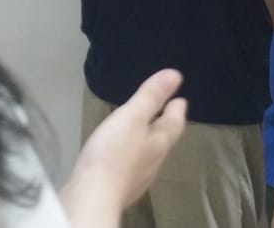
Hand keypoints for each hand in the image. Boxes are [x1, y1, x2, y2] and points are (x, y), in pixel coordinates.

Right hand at [60, 69, 186, 225]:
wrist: (93, 196)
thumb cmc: (113, 153)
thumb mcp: (132, 117)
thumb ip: (151, 97)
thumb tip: (175, 75)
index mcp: (159, 142)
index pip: (174, 123)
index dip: (176, 108)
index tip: (180, 99)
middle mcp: (153, 161)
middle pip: (163, 139)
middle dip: (164, 124)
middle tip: (164, 112)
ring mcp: (137, 176)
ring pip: (149, 153)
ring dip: (148, 139)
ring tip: (142, 129)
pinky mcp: (120, 186)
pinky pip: (132, 165)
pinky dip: (131, 153)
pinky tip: (120, 154)